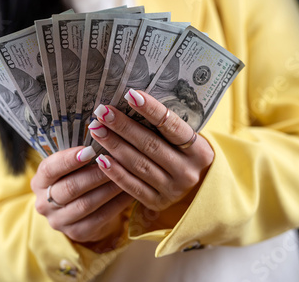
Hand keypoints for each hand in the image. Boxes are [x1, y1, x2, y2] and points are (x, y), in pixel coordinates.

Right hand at [30, 146, 133, 245]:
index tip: (90, 149)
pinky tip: (129, 191)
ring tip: (126, 174)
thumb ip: (79, 154)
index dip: (69, 159)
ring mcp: (59, 221)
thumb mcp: (68, 167)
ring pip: (86, 204)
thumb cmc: (74, 178)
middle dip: (95, 174)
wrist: (76, 212)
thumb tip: (101, 130)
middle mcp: (44, 203)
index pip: (50, 169)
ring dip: (108, 188)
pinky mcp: (77, 233)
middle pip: (70, 188)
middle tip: (115, 160)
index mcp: (39, 181)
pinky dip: (116, 203)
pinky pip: (100, 218)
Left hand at [90, 89, 213, 212]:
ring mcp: (173, 190)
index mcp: (199, 151)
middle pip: (151, 145)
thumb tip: (132, 100)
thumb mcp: (187, 142)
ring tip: (96, 130)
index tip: (130, 94)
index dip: (151, 110)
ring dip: (114, 146)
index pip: (172, 126)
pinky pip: (132, 187)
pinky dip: (115, 172)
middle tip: (103, 112)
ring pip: (139, 165)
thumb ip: (166, 127)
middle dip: (123, 127)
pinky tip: (100, 158)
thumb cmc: (186, 156)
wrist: (201, 191)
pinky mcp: (157, 203)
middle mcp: (187, 171)